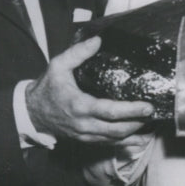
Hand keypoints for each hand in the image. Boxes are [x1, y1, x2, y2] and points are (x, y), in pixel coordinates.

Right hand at [26, 36, 155, 142]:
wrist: (31, 112)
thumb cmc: (47, 88)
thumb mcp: (58, 66)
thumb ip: (77, 53)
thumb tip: (98, 40)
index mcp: (79, 106)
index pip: (109, 111)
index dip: (130, 110)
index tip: (147, 106)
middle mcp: (84, 124)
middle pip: (116, 129)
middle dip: (138, 122)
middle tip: (153, 113)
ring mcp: (85, 135)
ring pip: (114, 139)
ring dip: (134, 133)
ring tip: (151, 123)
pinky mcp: (85, 140)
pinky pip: (108, 144)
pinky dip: (126, 142)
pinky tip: (140, 136)